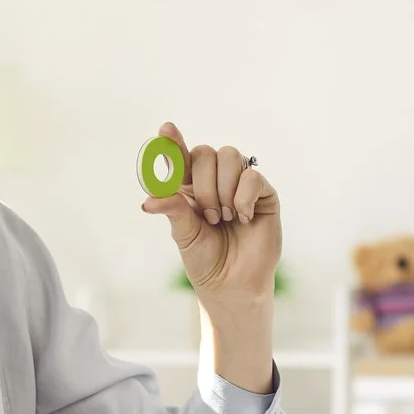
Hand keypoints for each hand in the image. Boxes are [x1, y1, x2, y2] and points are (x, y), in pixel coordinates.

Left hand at [139, 122, 281, 306]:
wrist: (231, 284)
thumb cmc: (205, 258)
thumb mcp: (183, 232)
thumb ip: (172, 208)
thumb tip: (150, 198)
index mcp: (190, 186)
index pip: (182, 155)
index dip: (174, 141)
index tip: (165, 129)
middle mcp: (216, 180)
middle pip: (206, 153)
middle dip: (203, 185)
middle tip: (209, 216)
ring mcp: (241, 184)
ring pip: (229, 156)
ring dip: (223, 190)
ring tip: (224, 218)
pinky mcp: (264, 194)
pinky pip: (252, 176)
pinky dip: (243, 198)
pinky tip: (242, 218)